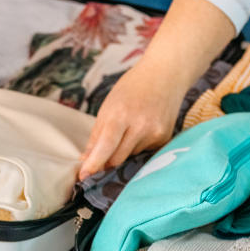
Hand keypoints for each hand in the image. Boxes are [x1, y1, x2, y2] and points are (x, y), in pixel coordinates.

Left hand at [78, 60, 184, 179]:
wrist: (166, 74)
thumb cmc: (132, 88)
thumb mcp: (108, 106)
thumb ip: (96, 135)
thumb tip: (85, 160)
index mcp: (121, 114)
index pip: (106, 146)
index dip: (94, 164)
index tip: (83, 176)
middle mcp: (140, 125)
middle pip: (117, 158)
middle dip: (106, 161)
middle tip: (100, 156)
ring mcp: (155, 133)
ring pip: (130, 156)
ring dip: (123, 150)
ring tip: (129, 129)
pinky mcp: (165, 138)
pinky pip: (144, 152)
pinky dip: (137, 146)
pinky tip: (142, 129)